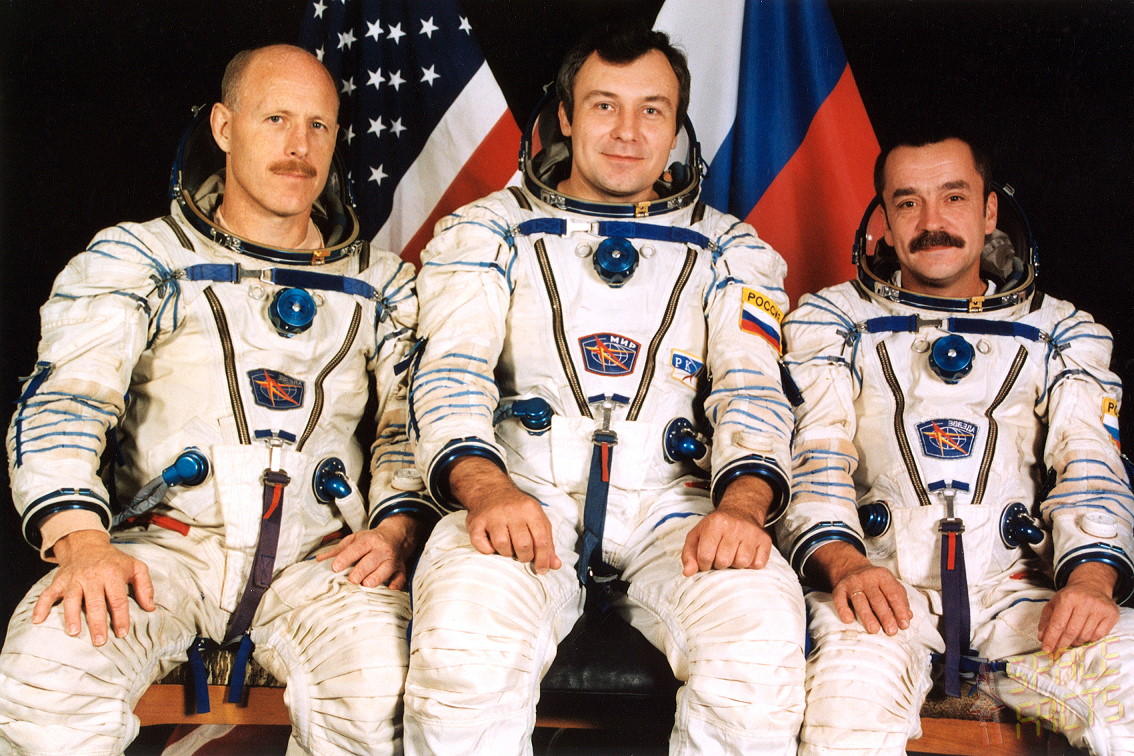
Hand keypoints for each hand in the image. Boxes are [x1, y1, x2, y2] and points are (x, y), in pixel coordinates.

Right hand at [33, 529, 154, 645]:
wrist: (87, 545)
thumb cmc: (114, 561)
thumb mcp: (136, 567)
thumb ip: (145, 587)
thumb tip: (150, 608)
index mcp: (112, 574)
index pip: (118, 599)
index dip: (120, 617)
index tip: (122, 633)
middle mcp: (92, 577)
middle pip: (95, 602)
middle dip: (97, 623)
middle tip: (100, 641)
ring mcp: (73, 579)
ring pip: (72, 599)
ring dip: (71, 616)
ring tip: (74, 632)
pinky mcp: (58, 581)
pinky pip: (47, 594)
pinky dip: (41, 606)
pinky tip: (37, 620)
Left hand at [316, 514, 423, 589]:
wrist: (396, 536)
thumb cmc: (371, 540)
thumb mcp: (354, 540)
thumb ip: (337, 550)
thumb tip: (318, 560)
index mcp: (369, 541)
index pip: (356, 549)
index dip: (345, 558)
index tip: (335, 568)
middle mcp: (381, 550)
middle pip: (371, 561)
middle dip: (361, 571)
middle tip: (351, 580)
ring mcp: (392, 560)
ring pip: (386, 569)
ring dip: (376, 578)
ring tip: (366, 584)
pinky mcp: (401, 569)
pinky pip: (400, 577)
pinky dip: (396, 583)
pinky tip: (389, 588)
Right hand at [449, 456, 560, 573]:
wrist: (491, 490)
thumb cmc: (518, 509)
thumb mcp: (537, 519)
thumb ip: (547, 542)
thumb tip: (555, 565)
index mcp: (530, 509)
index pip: (541, 540)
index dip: (543, 559)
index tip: (542, 570)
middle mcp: (512, 511)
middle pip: (523, 545)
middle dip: (525, 557)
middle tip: (523, 555)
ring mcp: (493, 516)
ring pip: (502, 545)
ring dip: (506, 553)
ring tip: (508, 548)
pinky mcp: (476, 522)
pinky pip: (480, 543)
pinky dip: (486, 549)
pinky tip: (492, 545)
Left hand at [681, 474, 772, 574]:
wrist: (740, 512)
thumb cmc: (715, 528)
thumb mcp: (696, 536)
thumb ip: (688, 555)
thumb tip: (688, 573)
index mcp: (714, 523)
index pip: (705, 556)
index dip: (704, 564)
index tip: (706, 559)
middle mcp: (734, 526)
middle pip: (723, 562)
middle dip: (719, 564)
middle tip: (720, 555)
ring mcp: (751, 532)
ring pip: (741, 563)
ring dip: (735, 564)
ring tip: (733, 554)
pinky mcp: (765, 540)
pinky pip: (758, 564)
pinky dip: (751, 564)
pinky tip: (746, 554)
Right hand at [810, 540, 910, 634]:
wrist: (850, 568)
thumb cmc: (874, 582)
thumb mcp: (889, 585)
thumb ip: (900, 599)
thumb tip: (908, 616)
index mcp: (883, 576)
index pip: (893, 593)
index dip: (900, 610)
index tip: (904, 625)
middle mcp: (867, 578)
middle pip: (877, 598)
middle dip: (885, 616)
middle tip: (891, 631)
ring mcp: (852, 583)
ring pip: (860, 600)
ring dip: (867, 616)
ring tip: (874, 630)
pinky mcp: (839, 588)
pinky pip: (840, 600)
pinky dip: (843, 610)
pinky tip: (849, 620)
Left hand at [1038, 561, 1118, 654]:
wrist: (1092, 586)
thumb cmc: (1070, 597)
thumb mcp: (1054, 604)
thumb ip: (1046, 620)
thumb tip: (1042, 637)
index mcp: (1068, 598)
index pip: (1058, 624)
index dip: (1051, 638)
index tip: (1046, 649)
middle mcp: (1085, 602)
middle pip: (1071, 632)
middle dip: (1062, 643)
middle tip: (1057, 647)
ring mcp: (1100, 608)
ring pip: (1085, 636)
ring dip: (1075, 641)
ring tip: (1071, 638)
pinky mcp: (1111, 614)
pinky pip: (1098, 636)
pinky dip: (1089, 639)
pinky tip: (1085, 634)